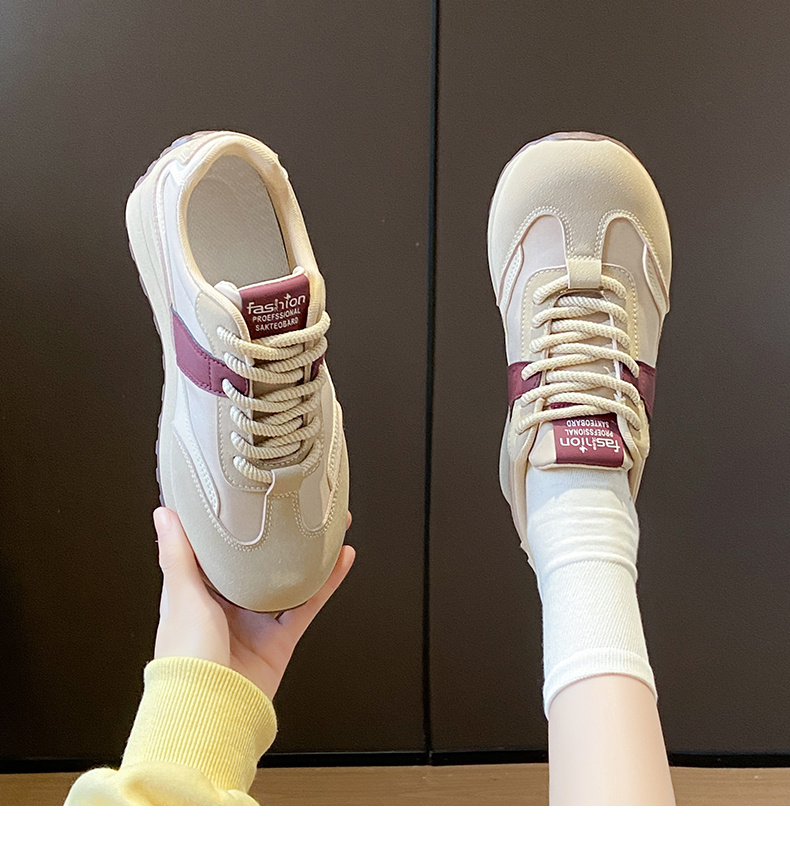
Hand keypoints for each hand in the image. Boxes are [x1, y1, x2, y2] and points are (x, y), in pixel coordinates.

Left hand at [152, 507, 354, 699]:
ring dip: (309, 555)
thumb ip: (178, 555)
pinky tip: (340, 561)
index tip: (249, 498)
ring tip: (327, 526)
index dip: (235, 524)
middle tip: (298, 507)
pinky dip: (326, 584)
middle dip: (279, 537)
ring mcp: (256, 621)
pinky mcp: (280, 639)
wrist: (210, 711)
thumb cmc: (185, 660)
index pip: (220, 550)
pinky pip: (306, 605)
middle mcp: (229, 605)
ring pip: (288, 579)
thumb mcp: (181, 596)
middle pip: (260, 562)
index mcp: (200, 591)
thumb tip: (164, 516)